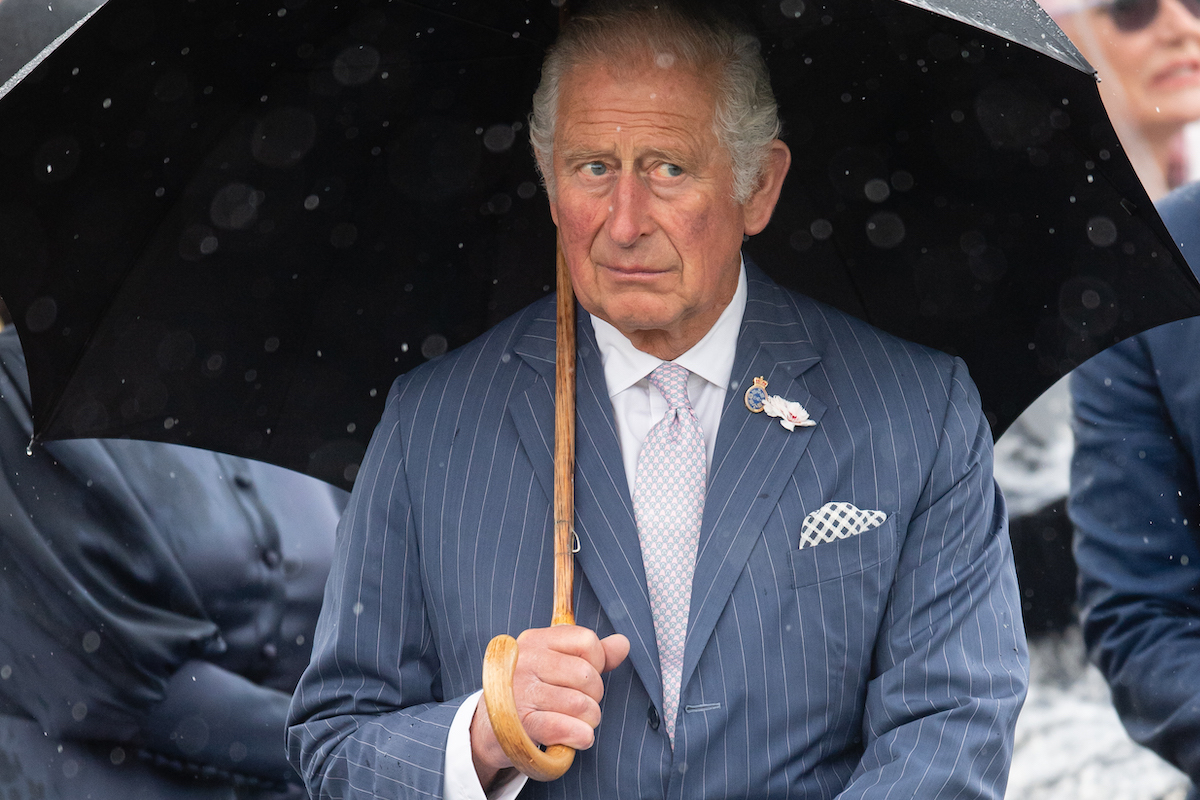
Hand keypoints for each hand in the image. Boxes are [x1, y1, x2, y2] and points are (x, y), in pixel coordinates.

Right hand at [470, 626, 628, 786]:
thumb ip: (593, 655)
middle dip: (594, 696)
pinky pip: (563, 728)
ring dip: (588, 721)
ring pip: (580, 704)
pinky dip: (580, 736)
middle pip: (587, 675)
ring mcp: (519, 691)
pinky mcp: (517, 723)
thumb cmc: (534, 692)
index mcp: (536, 640)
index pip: (587, 641)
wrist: (492, 729)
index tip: (586, 679)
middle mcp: (525, 660)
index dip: (598, 663)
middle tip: (581, 705)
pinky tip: (578, 738)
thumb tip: (623, 643)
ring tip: (577, 723)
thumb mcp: (559, 665)